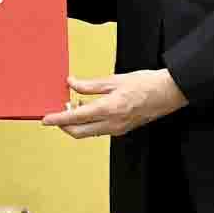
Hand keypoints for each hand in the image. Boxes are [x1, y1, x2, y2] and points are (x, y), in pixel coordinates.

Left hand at [41, 69, 186, 138]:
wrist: (169, 93)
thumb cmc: (145, 84)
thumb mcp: (115, 80)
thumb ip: (90, 85)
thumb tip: (71, 84)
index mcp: (109, 109)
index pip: (75, 118)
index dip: (57, 119)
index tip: (44, 119)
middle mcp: (112, 124)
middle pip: (78, 132)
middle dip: (63, 125)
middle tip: (57, 111)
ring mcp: (118, 129)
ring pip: (88, 132)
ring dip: (76, 123)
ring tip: (74, 105)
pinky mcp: (122, 130)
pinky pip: (99, 130)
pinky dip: (89, 123)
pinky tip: (88, 109)